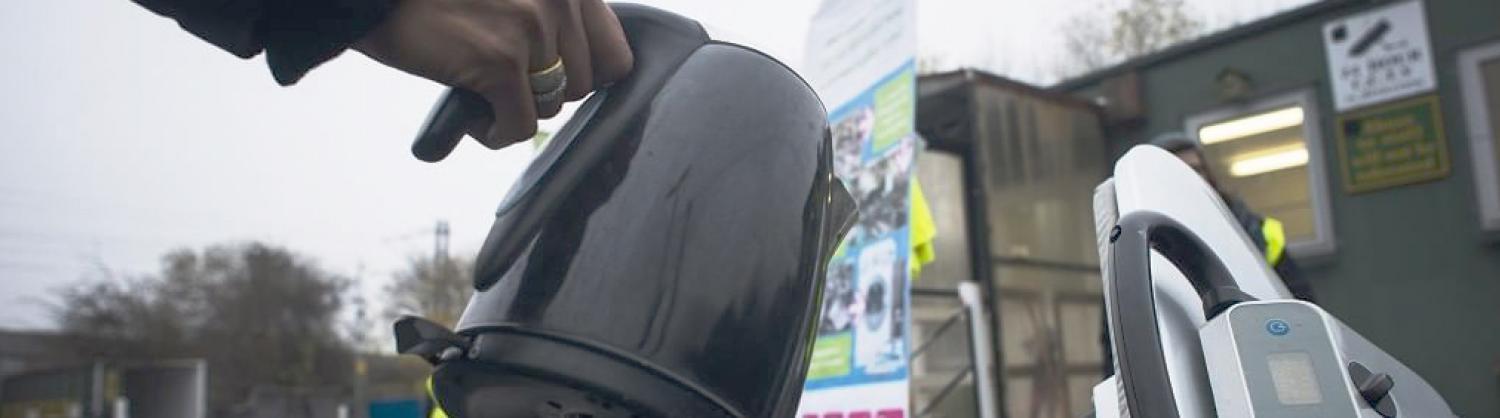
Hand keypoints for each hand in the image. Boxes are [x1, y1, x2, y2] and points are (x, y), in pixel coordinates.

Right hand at [354, 0, 632, 148]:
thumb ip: (553, 18)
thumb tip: (587, 78)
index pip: (616, 55)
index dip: (585, 77)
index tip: (554, 80)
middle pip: (582, 87)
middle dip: (541, 92)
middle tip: (499, 78)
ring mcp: (532, 28)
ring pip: (550, 108)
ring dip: (513, 108)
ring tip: (478, 87)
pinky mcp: (500, 61)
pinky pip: (519, 127)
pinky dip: (493, 132)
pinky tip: (470, 114)